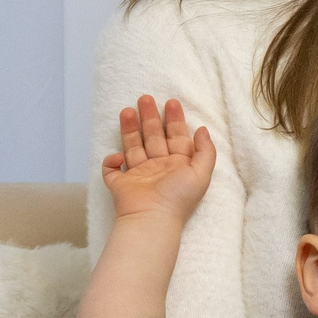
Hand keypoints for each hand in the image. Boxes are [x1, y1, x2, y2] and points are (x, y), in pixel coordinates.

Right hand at [101, 96, 214, 222]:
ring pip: (132, 147)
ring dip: (129, 129)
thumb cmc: (178, 197)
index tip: (171, 102)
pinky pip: (112, 170)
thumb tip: (202, 129)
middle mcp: (158, 168)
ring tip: (127, 110)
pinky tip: (118, 157)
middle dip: (150, 117)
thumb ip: (206, 151)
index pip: (176, 137)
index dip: (175, 119)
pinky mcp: (120, 185)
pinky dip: (112, 162)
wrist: (152, 219)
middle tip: (145, 98)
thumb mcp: (202, 173)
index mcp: (178, 165)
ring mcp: (138, 176)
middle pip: (153, 137)